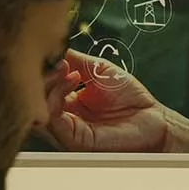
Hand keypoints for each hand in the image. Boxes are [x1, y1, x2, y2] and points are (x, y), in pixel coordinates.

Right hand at [44, 49, 168, 151]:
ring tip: (66, 69)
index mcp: (68, 103)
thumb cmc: (131, 98)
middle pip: (34, 99)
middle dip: (39, 75)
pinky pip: (53, 120)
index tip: (53, 53)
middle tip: (56, 60)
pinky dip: (55, 97)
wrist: (154, 119)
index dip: (41, 69)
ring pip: (38, 108)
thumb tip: (52, 49)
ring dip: (47, 83)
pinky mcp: (76, 140)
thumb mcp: (98, 70)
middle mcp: (65, 118)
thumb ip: (74, 61)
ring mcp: (68, 130)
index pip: (40, 88)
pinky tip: (71, 80)